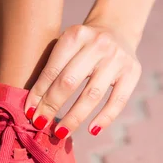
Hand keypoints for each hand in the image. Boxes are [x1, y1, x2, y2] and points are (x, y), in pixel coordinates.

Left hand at [25, 23, 141, 137]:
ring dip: (74, 117)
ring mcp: (117, 58)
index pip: (53, 70)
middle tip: (40, 125)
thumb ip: (54, 68)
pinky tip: (92, 131)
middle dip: (52, 106)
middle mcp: (97, 44)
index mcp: (75, 35)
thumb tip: (34, 107)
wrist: (117, 29)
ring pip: (92, 95)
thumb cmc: (83, 45)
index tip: (29, 113)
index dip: (39, 94)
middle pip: (69, 82)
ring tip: (60, 133)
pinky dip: (104, 118)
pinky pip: (117, 101)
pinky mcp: (133, 72)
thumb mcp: (68, 45)